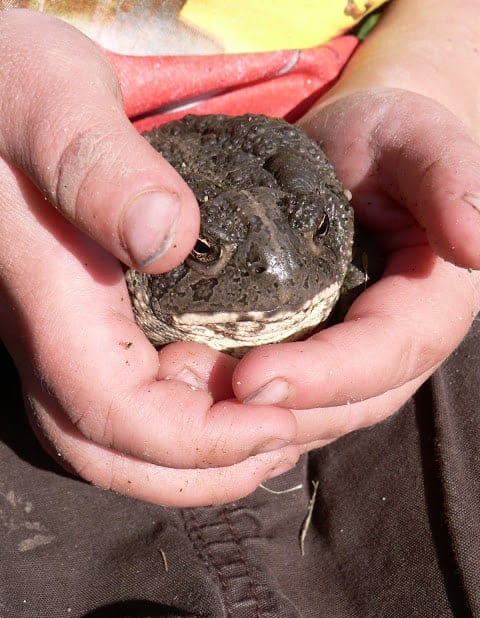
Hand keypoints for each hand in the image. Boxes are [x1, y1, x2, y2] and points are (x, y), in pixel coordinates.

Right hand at [0, 9, 299, 505]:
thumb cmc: (10, 81)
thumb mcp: (52, 99)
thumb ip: (98, 167)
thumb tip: (166, 238)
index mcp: (47, 295)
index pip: (117, 414)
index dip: (201, 439)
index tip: (280, 420)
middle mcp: (51, 334)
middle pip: (115, 453)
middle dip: (205, 469)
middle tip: (283, 442)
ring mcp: (64, 334)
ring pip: (120, 440)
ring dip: (199, 455)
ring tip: (270, 432)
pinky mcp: (83, 324)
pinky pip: (129, 401)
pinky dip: (186, 417)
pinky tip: (231, 388)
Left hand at [230, 88, 479, 447]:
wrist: (356, 160)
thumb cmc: (385, 142)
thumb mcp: (416, 140)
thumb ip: (448, 177)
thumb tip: (476, 244)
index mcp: (431, 304)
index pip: (384, 354)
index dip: (323, 375)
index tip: (251, 378)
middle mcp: (397, 350)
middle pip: (345, 405)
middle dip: (275, 413)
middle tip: (195, 399)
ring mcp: (356, 365)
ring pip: (313, 419)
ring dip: (250, 425)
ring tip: (180, 402)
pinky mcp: (318, 364)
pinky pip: (286, 408)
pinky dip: (244, 418)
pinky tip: (196, 408)